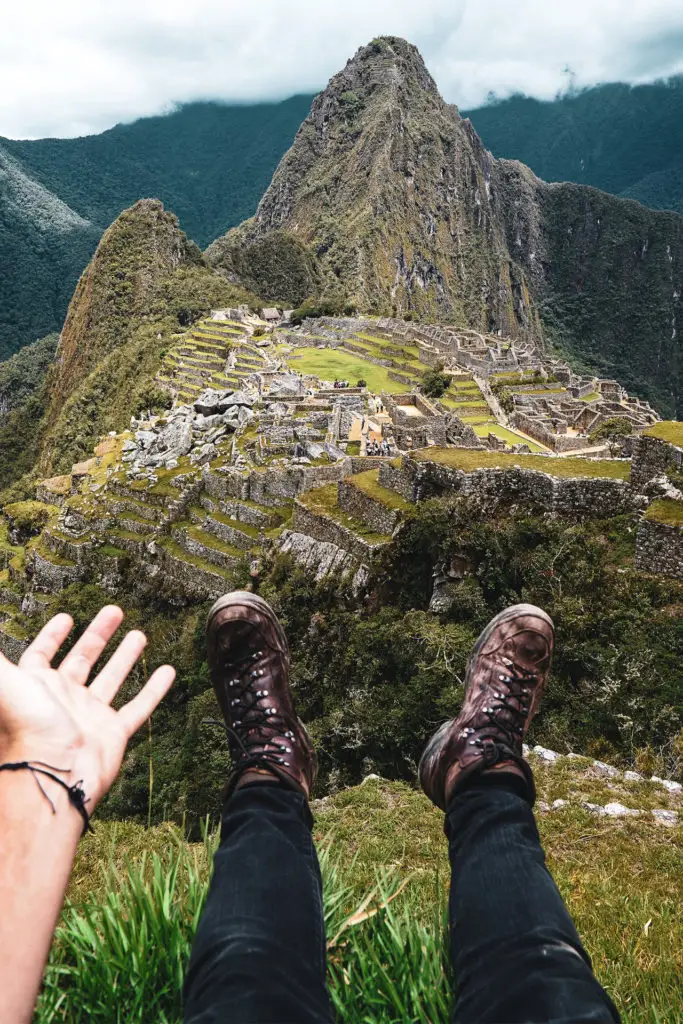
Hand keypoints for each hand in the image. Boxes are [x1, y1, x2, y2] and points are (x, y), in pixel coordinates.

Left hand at [0, 606, 174, 809]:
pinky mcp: (113, 733)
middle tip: (114, 612)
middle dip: (97, 635)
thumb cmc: (27, 728)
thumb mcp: (6, 682)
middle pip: (82, 660)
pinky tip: (167, 671)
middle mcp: (63, 700)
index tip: (67, 618)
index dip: (52, 637)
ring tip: (139, 634)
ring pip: (110, 680)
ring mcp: (89, 717)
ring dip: (124, 657)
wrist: (54, 774)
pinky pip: (137, 707)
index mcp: (35, 687)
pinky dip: (153, 690)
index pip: (41, 656)